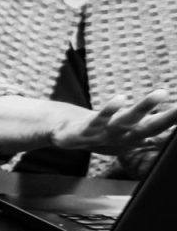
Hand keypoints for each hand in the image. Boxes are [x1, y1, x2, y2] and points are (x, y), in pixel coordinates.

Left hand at [51, 90, 176, 153]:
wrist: (65, 136)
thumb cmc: (99, 134)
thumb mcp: (126, 135)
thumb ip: (149, 132)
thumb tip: (169, 133)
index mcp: (133, 136)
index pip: (160, 128)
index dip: (175, 120)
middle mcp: (122, 136)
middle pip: (149, 127)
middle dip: (169, 117)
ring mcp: (103, 134)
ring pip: (126, 121)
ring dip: (143, 107)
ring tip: (160, 94)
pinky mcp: (84, 131)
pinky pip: (98, 119)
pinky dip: (109, 109)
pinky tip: (120, 98)